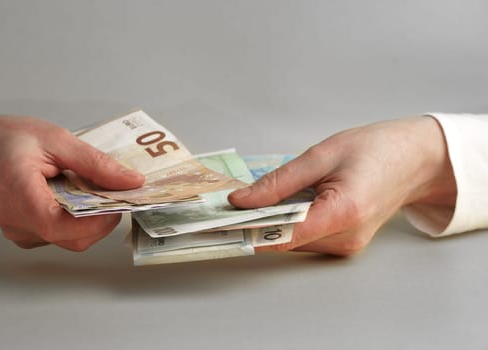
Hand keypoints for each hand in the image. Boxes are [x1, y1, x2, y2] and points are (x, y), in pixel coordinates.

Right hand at [0, 111, 144, 250]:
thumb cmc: (2, 141)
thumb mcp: (54, 139)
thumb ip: (94, 163)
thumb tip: (131, 181)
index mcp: (22, 199)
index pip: (68, 228)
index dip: (102, 219)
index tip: (123, 198)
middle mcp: (19, 225)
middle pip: (75, 239)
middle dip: (103, 219)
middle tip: (117, 190)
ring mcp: (21, 233)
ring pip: (70, 238)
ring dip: (90, 217)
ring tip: (91, 185)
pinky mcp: (26, 233)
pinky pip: (59, 233)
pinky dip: (76, 217)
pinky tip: (74, 192)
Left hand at [229, 116, 456, 255]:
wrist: (415, 159)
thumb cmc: (376, 149)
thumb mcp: (321, 155)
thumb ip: (279, 182)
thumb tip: (241, 201)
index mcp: (343, 213)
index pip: (283, 235)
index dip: (248, 230)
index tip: (220, 222)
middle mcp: (345, 238)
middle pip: (284, 240)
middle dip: (255, 222)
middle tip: (228, 202)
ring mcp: (346, 245)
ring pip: (291, 241)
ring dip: (271, 222)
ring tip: (256, 198)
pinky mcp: (344, 243)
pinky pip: (305, 237)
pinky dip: (288, 222)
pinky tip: (284, 202)